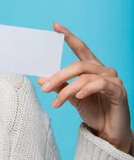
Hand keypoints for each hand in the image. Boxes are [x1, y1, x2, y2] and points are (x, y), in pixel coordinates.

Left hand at [37, 22, 131, 153]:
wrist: (108, 132)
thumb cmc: (94, 112)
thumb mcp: (72, 98)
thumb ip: (59, 86)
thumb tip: (41, 79)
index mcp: (92, 69)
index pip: (80, 48)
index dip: (69, 37)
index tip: (55, 26)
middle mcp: (104, 70)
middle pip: (78, 65)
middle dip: (58, 76)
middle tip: (44, 88)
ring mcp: (113, 79)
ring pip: (84, 77)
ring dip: (67, 90)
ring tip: (56, 103)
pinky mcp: (118, 91)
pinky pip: (101, 84)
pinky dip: (87, 89)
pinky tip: (78, 97)